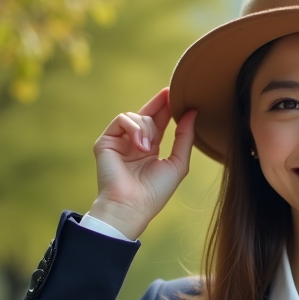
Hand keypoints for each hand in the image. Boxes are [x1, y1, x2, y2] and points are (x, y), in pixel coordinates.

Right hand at [88, 87, 196, 239]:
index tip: (177, 96)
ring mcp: (119, 141)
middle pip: (146, 114)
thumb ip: (185, 138)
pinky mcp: (106, 141)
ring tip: (148, 148)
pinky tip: (140, 145)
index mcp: (149, 149)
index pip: (158, 122)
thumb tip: (193, 113)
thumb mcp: (177, 163)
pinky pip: (121, 120)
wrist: (131, 206)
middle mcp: (133, 143)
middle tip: (170, 93)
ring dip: (146, 128)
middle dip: (158, 103)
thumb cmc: (155, 192)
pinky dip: (133, 128)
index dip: (166, 108)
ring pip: (135, 116)